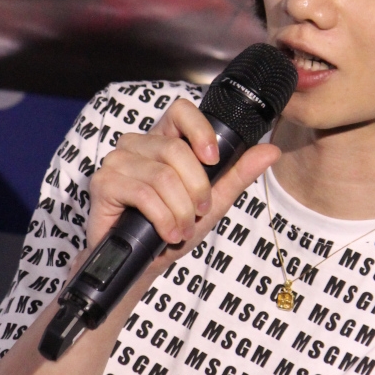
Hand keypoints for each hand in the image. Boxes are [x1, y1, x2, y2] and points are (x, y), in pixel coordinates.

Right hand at [86, 96, 278, 257]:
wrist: (141, 264)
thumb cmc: (172, 227)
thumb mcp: (213, 201)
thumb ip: (238, 174)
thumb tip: (271, 150)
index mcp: (163, 139)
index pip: (181, 110)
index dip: (200, 130)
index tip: (214, 160)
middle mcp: (137, 143)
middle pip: (176, 150)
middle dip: (197, 188)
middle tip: (198, 213)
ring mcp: (117, 161)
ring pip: (162, 175)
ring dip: (180, 210)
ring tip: (181, 230)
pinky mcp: (103, 183)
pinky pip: (142, 193)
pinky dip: (162, 218)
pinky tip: (166, 233)